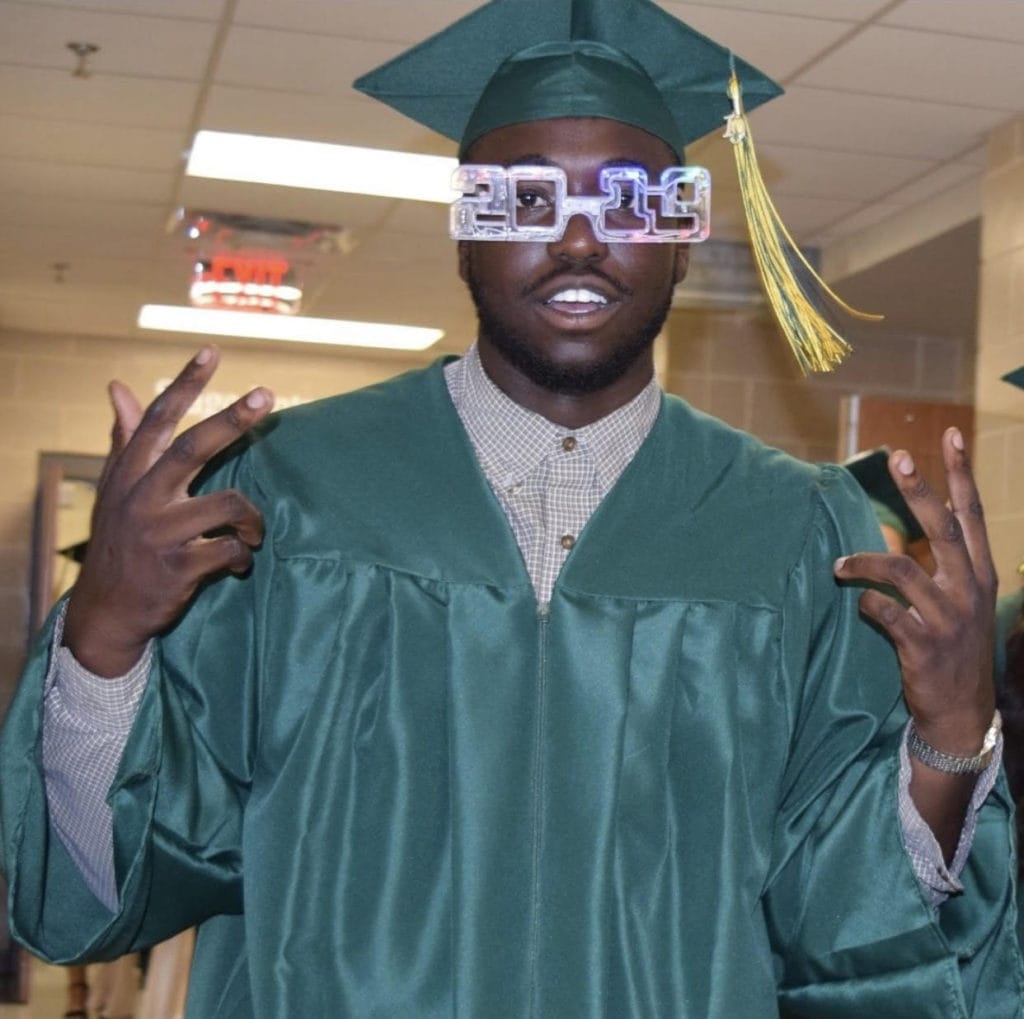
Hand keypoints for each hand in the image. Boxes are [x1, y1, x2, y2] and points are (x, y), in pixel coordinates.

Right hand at [63, 347, 273, 677]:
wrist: (108, 611)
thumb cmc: (120, 541)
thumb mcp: (115, 490)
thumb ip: (123, 438)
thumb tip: (117, 385)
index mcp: (129, 474)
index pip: (157, 419)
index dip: (184, 384)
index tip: (212, 351)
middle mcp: (142, 498)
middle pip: (193, 449)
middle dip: (232, 420)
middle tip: (266, 395)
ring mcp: (159, 533)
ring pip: (227, 504)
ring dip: (251, 519)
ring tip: (251, 533)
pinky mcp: (178, 568)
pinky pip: (229, 550)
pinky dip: (241, 555)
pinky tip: (236, 562)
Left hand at [834, 428, 996, 855]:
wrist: (961, 711)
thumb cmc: (953, 647)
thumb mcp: (960, 602)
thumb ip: (941, 563)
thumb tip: (911, 522)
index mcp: (979, 574)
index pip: (971, 515)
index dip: (961, 474)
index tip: (950, 435)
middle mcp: (968, 589)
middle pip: (943, 528)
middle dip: (920, 490)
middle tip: (897, 456)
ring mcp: (948, 617)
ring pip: (902, 570)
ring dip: (864, 560)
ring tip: (838, 565)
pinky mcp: (924, 645)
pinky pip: (886, 613)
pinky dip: (866, 604)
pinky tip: (858, 605)